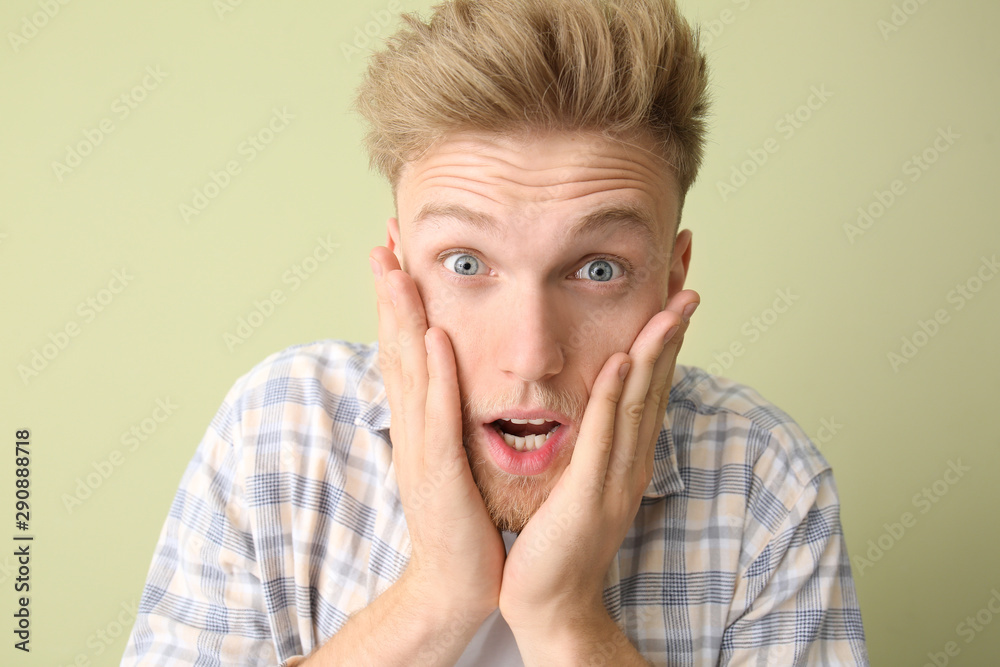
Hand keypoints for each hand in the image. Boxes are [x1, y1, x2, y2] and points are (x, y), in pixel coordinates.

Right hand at [369, 246, 505, 624]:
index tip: (396, 255)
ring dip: (403, 318)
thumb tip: (451, 378)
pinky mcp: (439, 473)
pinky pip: (438, 416)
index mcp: (416, 422)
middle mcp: (410, 427)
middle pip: (395, 349)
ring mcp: (420, 448)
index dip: (396, 302)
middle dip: (389, 293)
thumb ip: (447, 417)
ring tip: (398, 269)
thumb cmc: (460, 519)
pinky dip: (435, 374)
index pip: (403, 350)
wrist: (454, 582)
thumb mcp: (450, 457)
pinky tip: (436, 336)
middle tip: (384, 241)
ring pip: (409, 372)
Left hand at [498, 288, 699, 651]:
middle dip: (672, 325)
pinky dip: (613, 397)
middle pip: (657, 380)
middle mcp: (631, 459)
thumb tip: (595, 400)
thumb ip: (592, 439)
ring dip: (656, 349)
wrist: (551, 603)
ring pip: (639, 400)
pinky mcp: (588, 496)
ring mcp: (615, 477)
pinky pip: (602, 438)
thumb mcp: (581, 477)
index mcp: (627, 452)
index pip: (650, 379)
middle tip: (688, 271)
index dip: (664, 331)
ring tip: (672, 303)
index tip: (673, 284)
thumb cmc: (557, 538)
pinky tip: (621, 361)